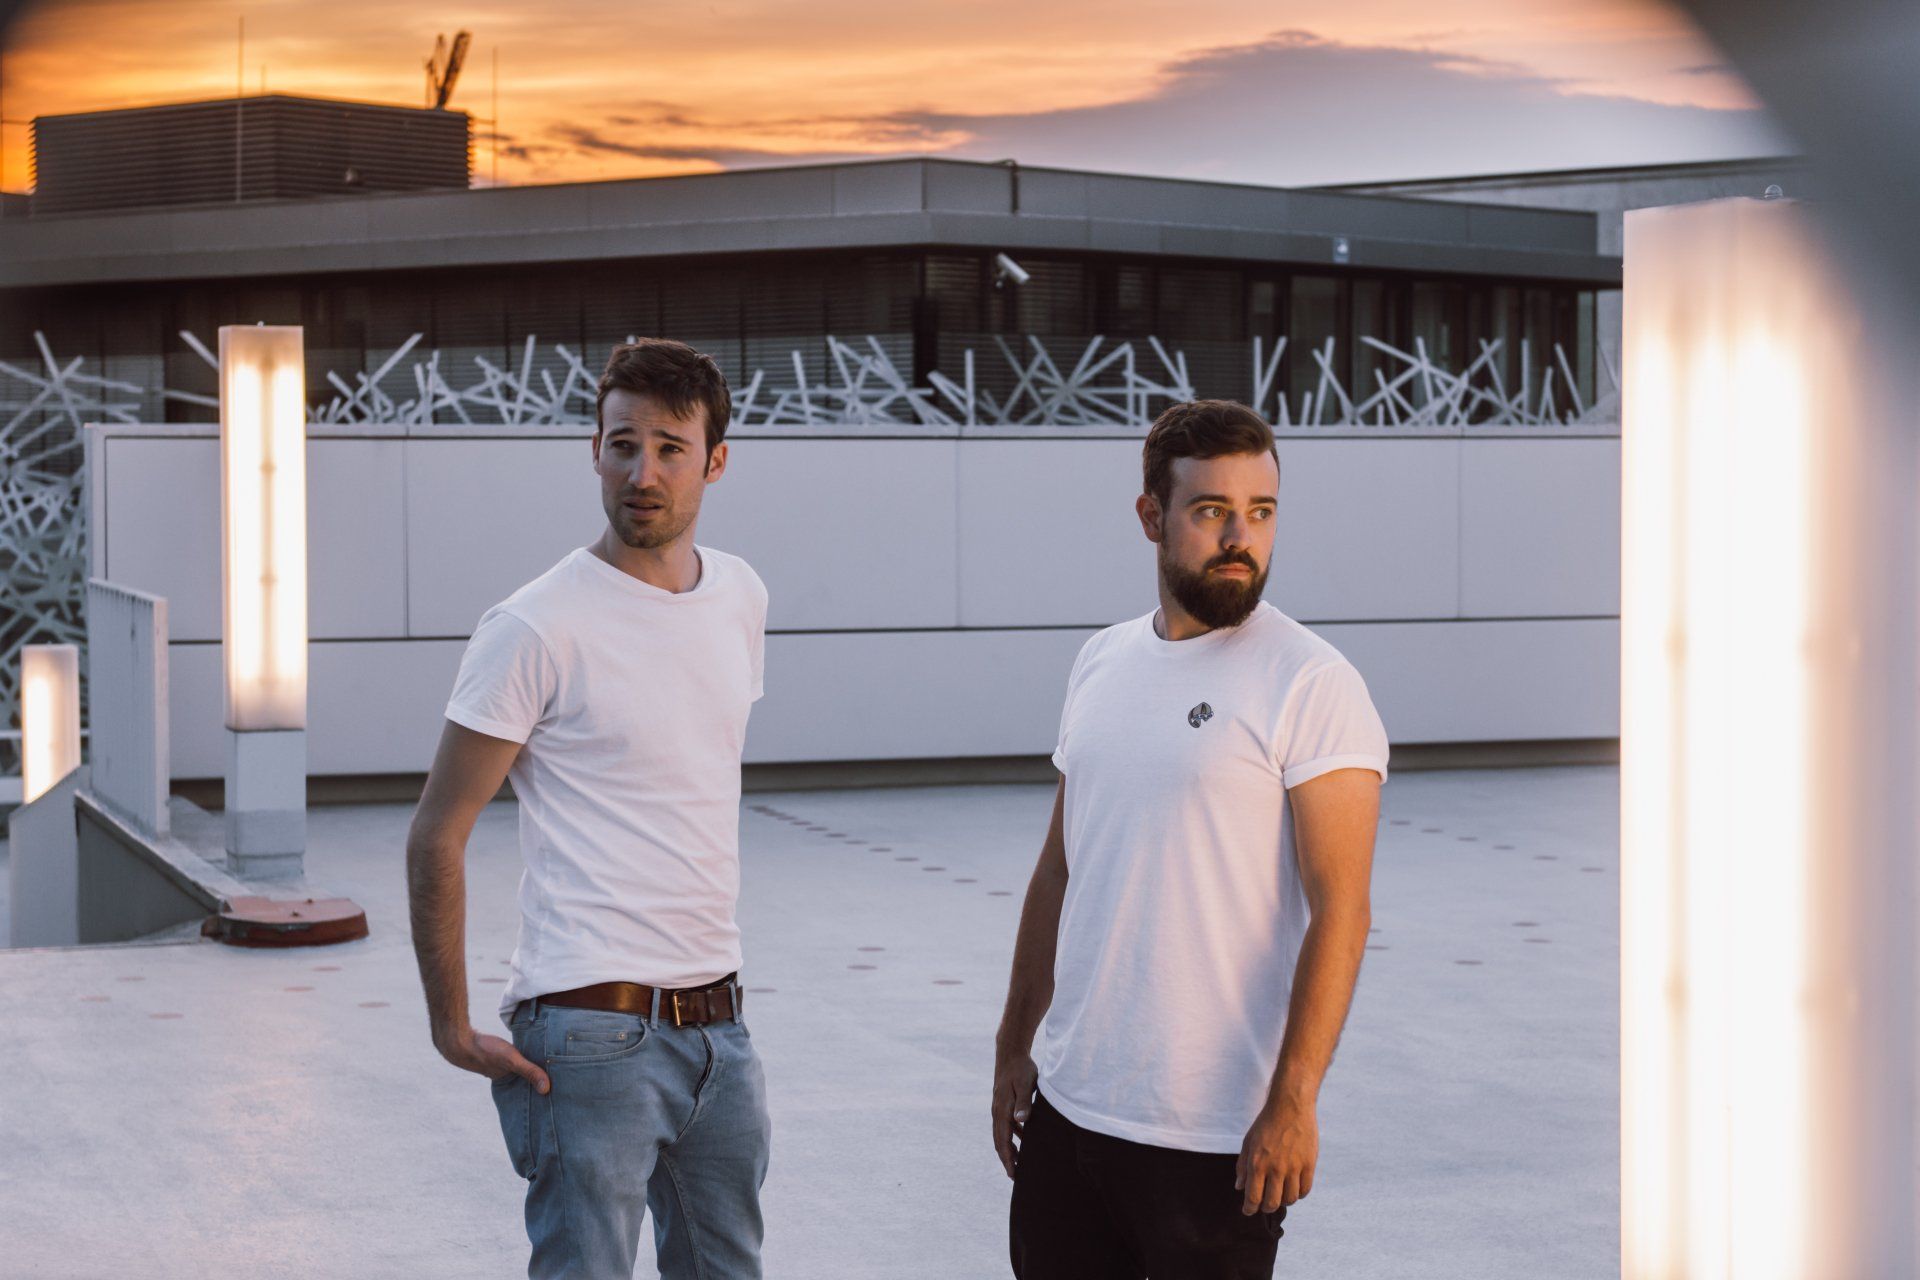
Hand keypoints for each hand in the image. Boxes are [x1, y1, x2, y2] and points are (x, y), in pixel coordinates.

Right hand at [435, 1025, 549, 1093]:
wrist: (458, 1039)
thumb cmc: (485, 1051)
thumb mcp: (511, 1060)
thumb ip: (530, 1071)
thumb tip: (547, 1090)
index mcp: (506, 1082)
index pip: (527, 1090)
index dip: (540, 1090)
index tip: (557, 1092)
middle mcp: (501, 1075)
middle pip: (524, 1079)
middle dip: (538, 1079)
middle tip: (559, 1078)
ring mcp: (496, 1064)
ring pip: (518, 1067)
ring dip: (529, 1065)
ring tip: (548, 1063)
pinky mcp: (494, 1052)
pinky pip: (512, 1055)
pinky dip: (521, 1054)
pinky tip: (530, 1048)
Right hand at [991, 1050, 1038, 1178]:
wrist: (1010, 1052)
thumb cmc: (1021, 1068)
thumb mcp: (1026, 1085)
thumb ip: (1025, 1104)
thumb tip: (1020, 1122)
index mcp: (1002, 1110)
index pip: (1003, 1142)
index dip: (1008, 1160)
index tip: (1014, 1175)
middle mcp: (997, 1111)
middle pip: (999, 1142)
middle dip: (1007, 1160)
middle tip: (1016, 1176)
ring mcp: (998, 1107)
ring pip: (1001, 1134)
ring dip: (1009, 1149)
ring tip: (1020, 1162)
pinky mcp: (1002, 1103)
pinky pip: (1005, 1125)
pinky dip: (1012, 1136)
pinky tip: (1024, 1138)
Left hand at [1235, 1097, 1317, 1213]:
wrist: (1290, 1107)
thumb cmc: (1266, 1124)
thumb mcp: (1248, 1142)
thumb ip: (1243, 1166)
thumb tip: (1239, 1188)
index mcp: (1257, 1163)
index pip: (1253, 1198)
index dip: (1250, 1209)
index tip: (1248, 1211)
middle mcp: (1275, 1168)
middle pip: (1272, 1203)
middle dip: (1266, 1208)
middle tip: (1265, 1204)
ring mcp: (1294, 1167)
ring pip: (1290, 1199)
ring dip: (1284, 1201)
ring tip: (1280, 1194)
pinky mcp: (1309, 1164)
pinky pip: (1305, 1190)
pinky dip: (1299, 1194)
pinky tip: (1294, 1187)